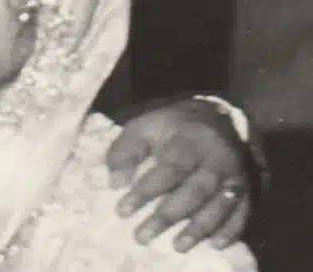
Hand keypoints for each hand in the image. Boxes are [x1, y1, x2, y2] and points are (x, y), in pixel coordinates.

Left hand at [105, 98, 250, 252]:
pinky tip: (215, 244)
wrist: (218, 117)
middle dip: (168, 216)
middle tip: (142, 236)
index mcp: (189, 141)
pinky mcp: (248, 188)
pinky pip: (243, 212)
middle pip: (194, 192)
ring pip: (220, 205)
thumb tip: (116, 183)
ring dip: (198, 229)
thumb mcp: (144, 126)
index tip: (122, 211)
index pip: (168, 170)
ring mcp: (235, 175)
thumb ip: (126, 151)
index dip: (146, 192)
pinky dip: (230, 230)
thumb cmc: (172, 126)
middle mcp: (216, 159)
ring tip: (177, 246)